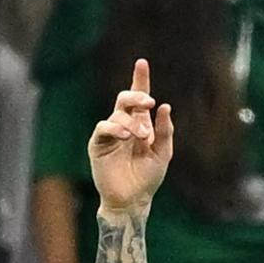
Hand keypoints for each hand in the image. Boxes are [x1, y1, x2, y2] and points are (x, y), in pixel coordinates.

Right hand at [88, 59, 173, 214]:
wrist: (133, 199)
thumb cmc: (148, 177)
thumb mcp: (163, 153)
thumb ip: (165, 131)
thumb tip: (165, 106)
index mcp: (141, 124)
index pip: (139, 98)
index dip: (140, 80)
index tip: (142, 63)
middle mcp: (125, 125)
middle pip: (125, 99)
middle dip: (136, 96)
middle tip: (148, 103)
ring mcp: (111, 134)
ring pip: (117, 114)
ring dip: (130, 122)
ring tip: (141, 136)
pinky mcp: (98, 144)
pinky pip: (103, 128)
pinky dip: (115, 128)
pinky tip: (125, 136)